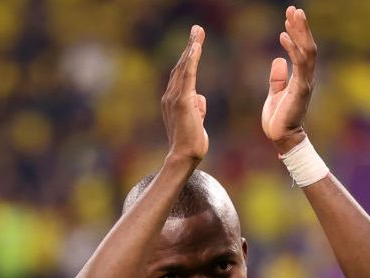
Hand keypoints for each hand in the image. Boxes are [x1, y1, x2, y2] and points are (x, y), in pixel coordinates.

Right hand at [163, 25, 207, 162]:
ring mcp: (174, 98)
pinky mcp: (181, 102)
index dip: (188, 56)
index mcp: (173, 99)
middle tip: (197, 29)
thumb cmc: (191, 141)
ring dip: (191, 48)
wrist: (185, 156)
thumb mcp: (196, 120)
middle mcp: (170, 96)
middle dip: (190, 45)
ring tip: (198, 33)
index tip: (195, 42)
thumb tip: (199, 97)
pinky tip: (196, 48)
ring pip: (183, 68)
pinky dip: (191, 61)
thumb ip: (197, 107)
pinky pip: (187, 76)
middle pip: (181, 65)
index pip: (182, 74)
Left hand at [262, 6, 316, 153]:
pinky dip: (292, 48)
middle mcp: (306, 77)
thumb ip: (278, 78)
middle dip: (301, 27)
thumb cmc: (278, 119)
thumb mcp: (275, 94)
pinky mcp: (300, 89)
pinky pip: (299, 64)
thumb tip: (278, 60)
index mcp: (300, 78)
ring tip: (293, 15)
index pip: (302, 50)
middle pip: (307, 46)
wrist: (281, 138)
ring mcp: (305, 82)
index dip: (297, 33)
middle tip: (294, 9)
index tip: (290, 16)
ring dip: (301, 32)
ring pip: (307, 51)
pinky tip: (283, 36)